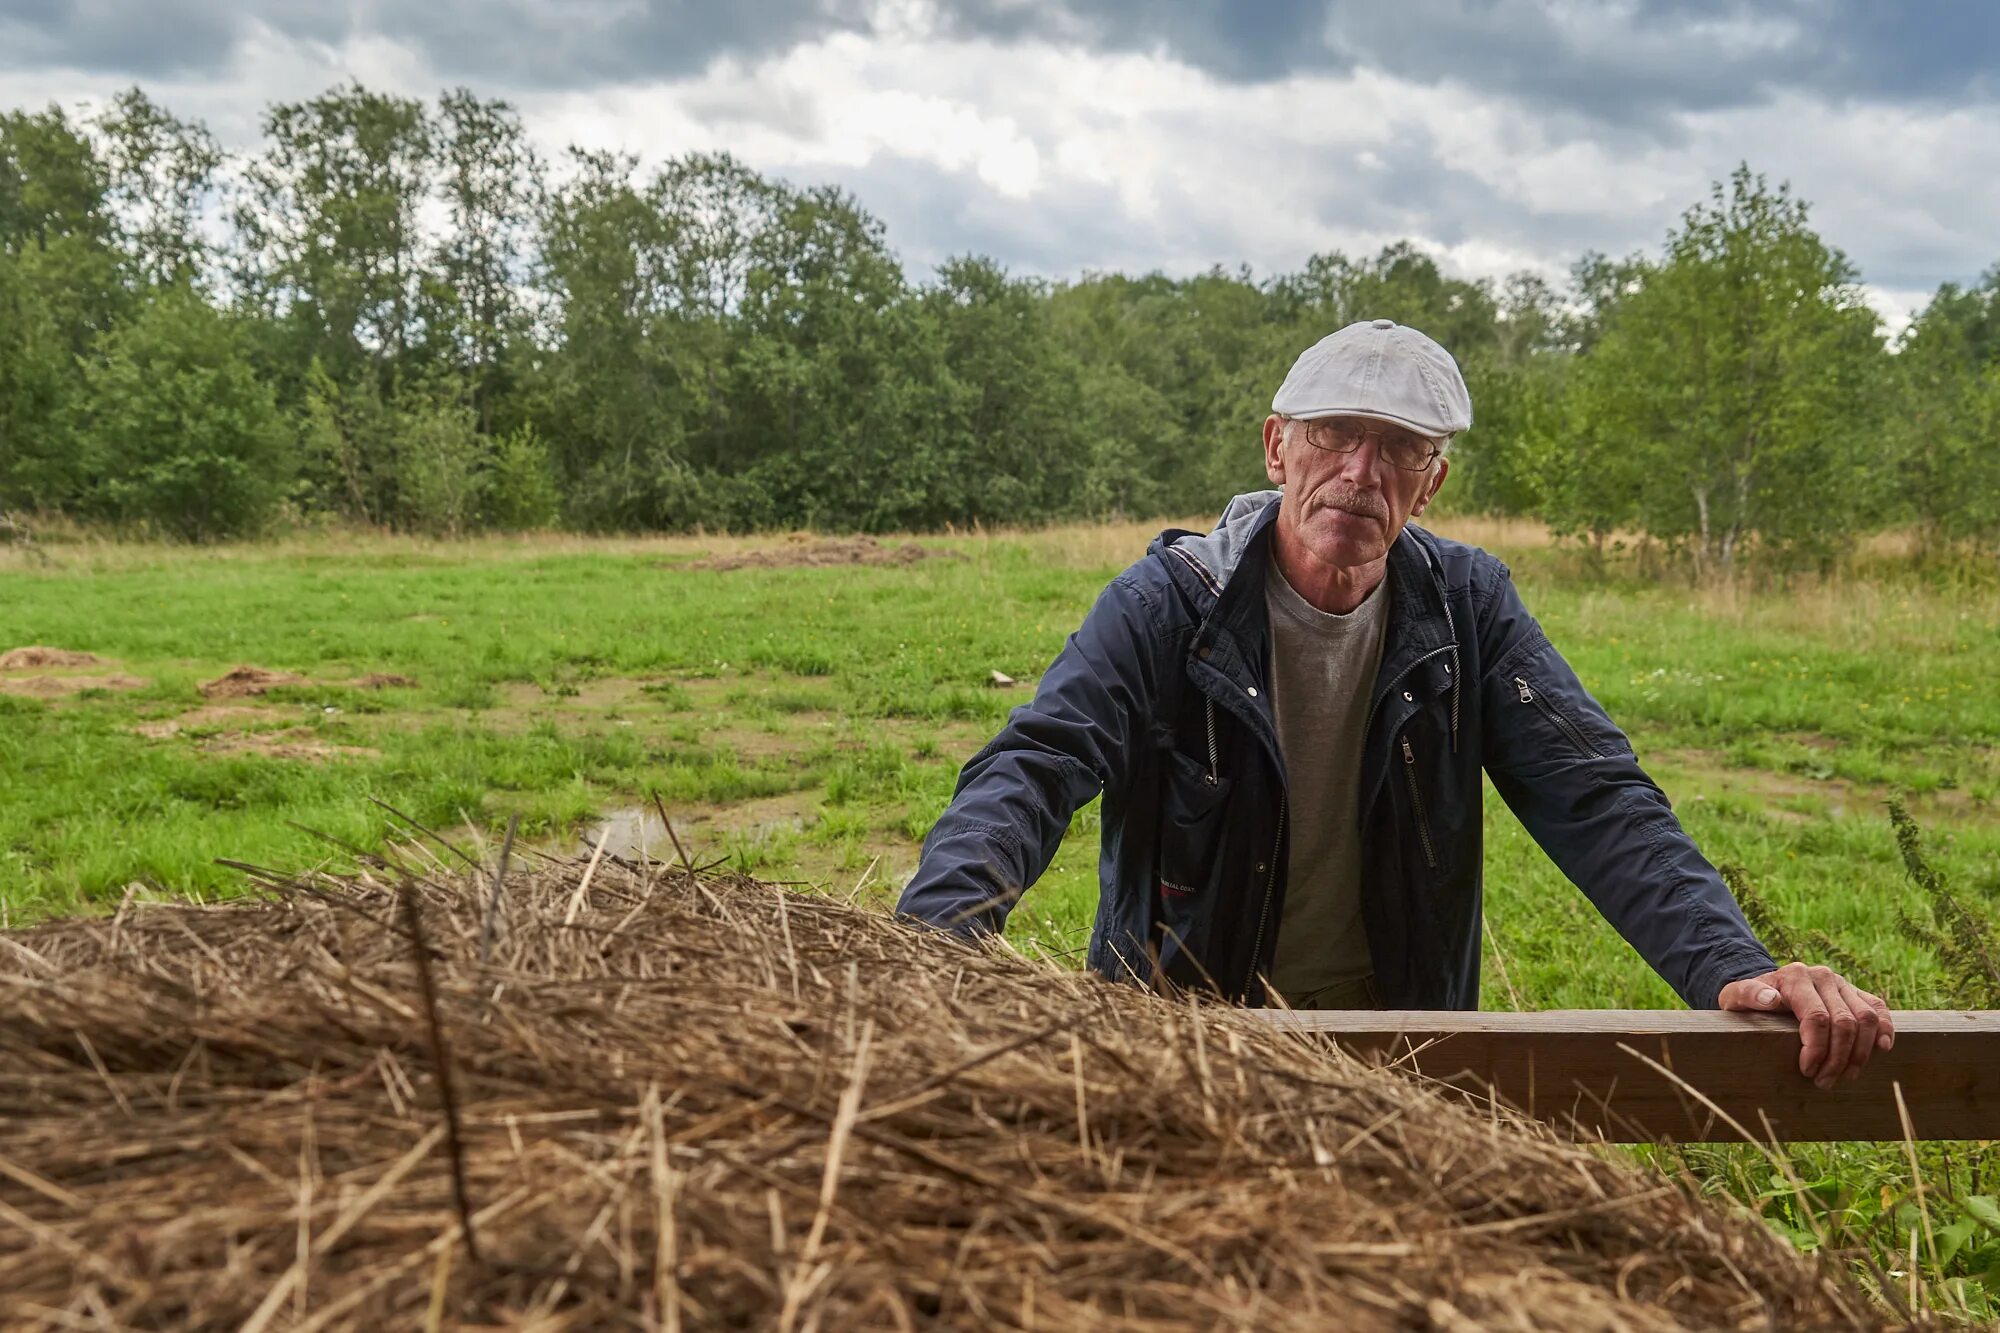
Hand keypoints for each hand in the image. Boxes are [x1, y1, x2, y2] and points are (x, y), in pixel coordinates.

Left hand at [1717, 963, 1894, 1089]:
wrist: (1767, 989)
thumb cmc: (1750, 1001)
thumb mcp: (1736, 998)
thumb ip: (1747, 995)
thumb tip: (1770, 998)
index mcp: (1795, 977)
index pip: (1817, 1018)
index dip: (1817, 1049)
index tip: (1807, 1071)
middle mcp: (1823, 976)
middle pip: (1844, 1022)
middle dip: (1838, 1058)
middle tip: (1825, 1082)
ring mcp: (1843, 983)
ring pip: (1866, 1018)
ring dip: (1860, 1053)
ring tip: (1846, 1075)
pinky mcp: (1856, 992)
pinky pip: (1879, 1009)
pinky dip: (1885, 1030)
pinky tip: (1881, 1050)